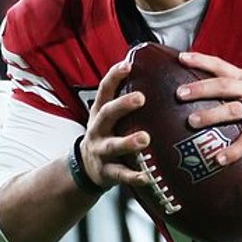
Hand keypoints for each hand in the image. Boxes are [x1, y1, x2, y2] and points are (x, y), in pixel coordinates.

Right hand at [76, 57, 153, 190]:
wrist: (86, 168)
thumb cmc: (106, 136)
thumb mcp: (108, 116)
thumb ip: (125, 100)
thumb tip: (155, 74)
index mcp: (99, 113)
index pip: (104, 90)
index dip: (114, 76)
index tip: (127, 65)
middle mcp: (98, 130)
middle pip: (106, 114)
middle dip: (122, 105)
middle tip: (140, 98)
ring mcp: (101, 151)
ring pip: (113, 145)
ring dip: (128, 141)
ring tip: (144, 138)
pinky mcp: (107, 172)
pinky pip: (121, 174)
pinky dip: (134, 176)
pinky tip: (147, 177)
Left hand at [175, 50, 241, 162]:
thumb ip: (231, 89)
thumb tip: (199, 93)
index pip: (221, 66)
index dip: (201, 60)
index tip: (181, 58)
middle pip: (223, 86)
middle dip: (200, 88)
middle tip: (180, 93)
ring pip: (232, 110)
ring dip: (211, 115)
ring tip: (192, 121)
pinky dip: (232, 150)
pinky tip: (218, 158)